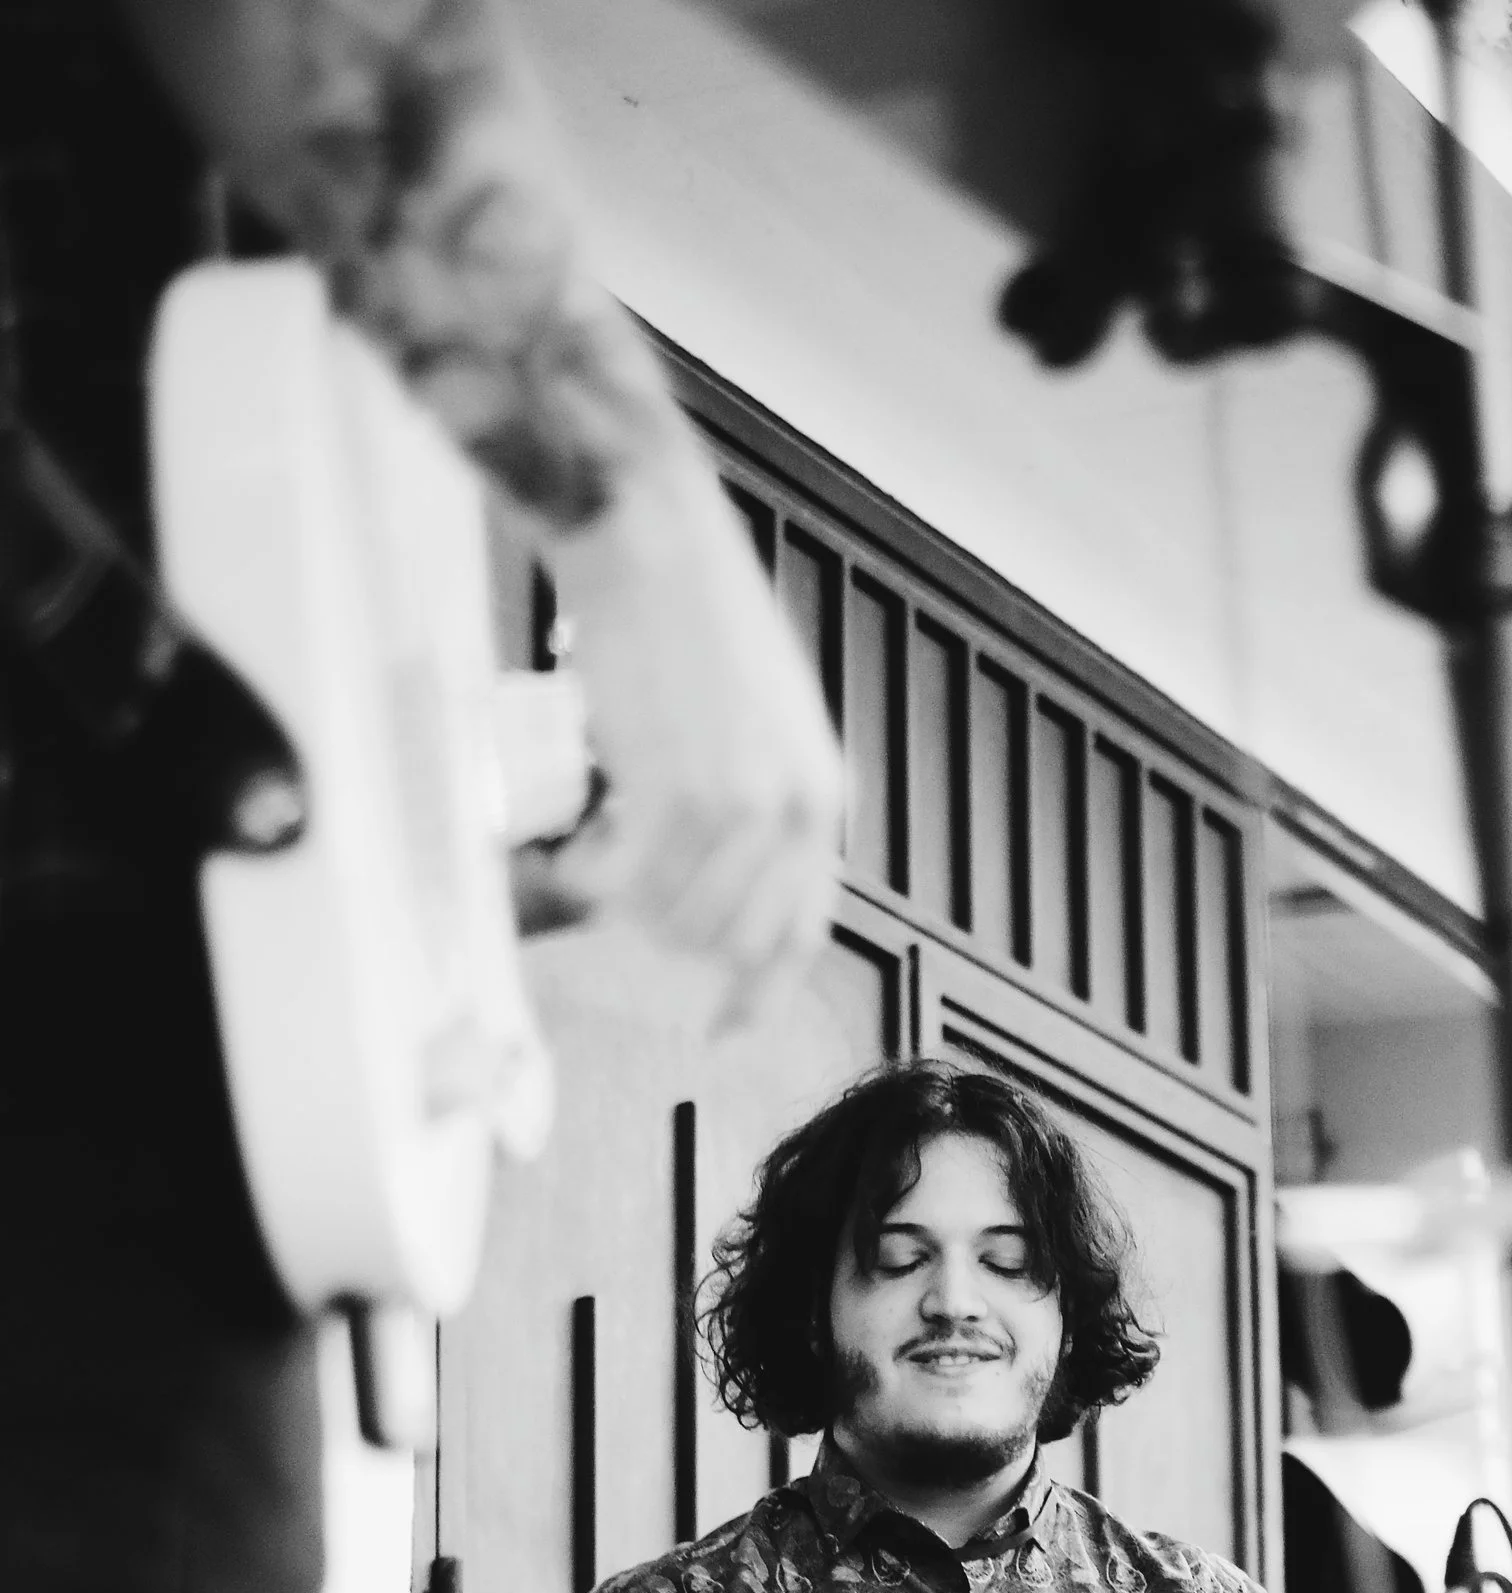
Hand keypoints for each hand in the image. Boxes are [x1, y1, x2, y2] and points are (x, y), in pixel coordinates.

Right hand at [544, 441, 844, 1020]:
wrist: (647, 529)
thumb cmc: (685, 610)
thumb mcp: (757, 719)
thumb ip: (755, 798)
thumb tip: (718, 876)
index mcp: (823, 792)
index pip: (802, 930)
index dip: (760, 991)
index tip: (725, 1027)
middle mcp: (797, 809)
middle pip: (734, 939)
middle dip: (673, 943)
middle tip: (621, 907)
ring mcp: (741, 805)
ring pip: (679, 922)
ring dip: (628, 911)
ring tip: (592, 865)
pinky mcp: (678, 789)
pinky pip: (631, 885)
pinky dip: (594, 883)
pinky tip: (572, 854)